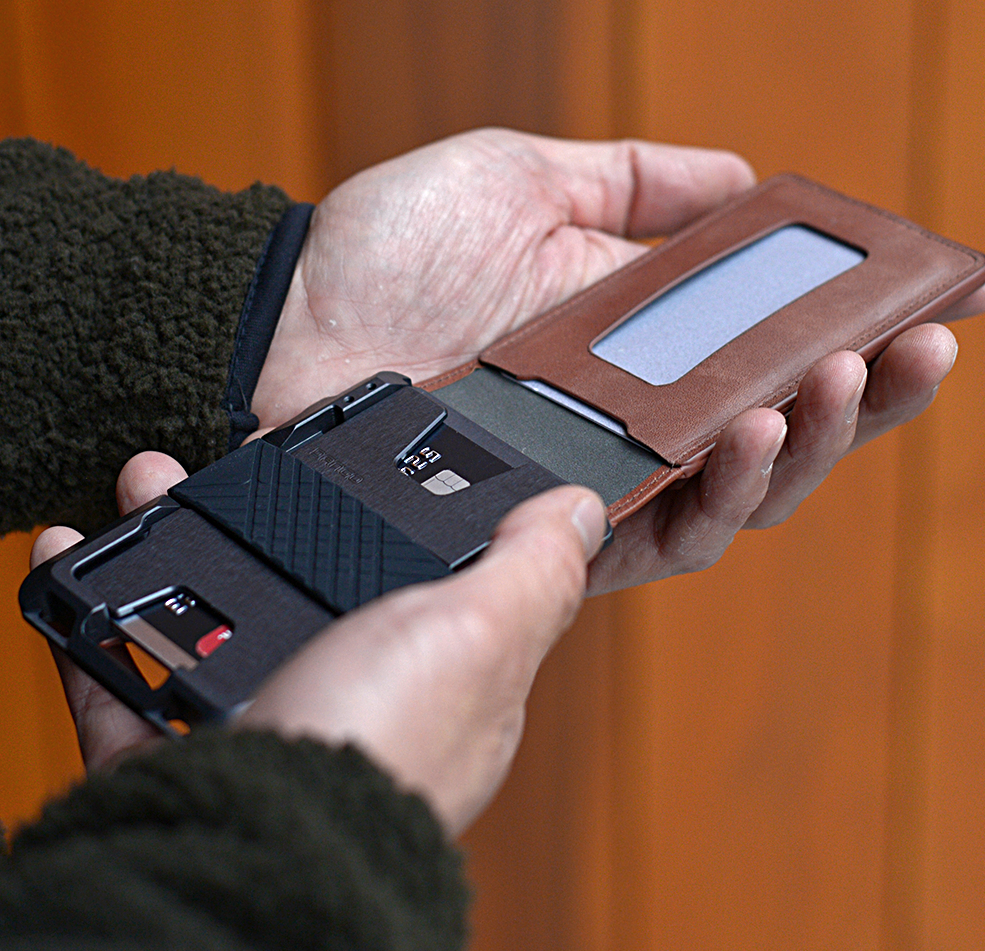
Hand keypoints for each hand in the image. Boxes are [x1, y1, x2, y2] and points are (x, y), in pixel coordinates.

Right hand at [32, 452, 607, 836]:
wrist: (250, 855)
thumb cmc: (380, 750)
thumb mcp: (476, 636)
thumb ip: (528, 573)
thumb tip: (580, 511)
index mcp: (438, 676)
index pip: (434, 582)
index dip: (400, 520)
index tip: (355, 463)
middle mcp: (359, 700)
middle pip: (312, 586)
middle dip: (268, 519)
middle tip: (227, 462)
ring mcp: (271, 724)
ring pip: (219, 615)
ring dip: (176, 543)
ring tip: (148, 485)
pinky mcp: (187, 749)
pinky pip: (133, 672)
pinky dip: (98, 620)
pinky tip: (72, 562)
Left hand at [249, 128, 984, 588]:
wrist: (286, 324)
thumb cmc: (391, 250)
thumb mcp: (526, 181)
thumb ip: (636, 184)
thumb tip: (745, 178)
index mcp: (639, 339)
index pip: (772, 350)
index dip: (859, 332)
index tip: (937, 298)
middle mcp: (634, 419)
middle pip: (777, 434)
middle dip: (861, 400)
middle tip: (915, 351)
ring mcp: (598, 480)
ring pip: (739, 497)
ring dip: (806, 446)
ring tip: (835, 382)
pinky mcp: (555, 528)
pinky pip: (662, 534)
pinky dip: (718, 494)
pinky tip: (747, 433)